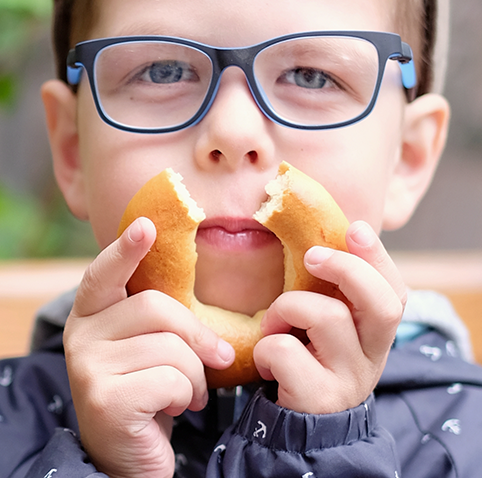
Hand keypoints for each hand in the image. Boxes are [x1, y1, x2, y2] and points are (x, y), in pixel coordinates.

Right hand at [64, 217, 235, 477]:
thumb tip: (208, 309)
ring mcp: (88, 367)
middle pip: (156, 307)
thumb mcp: (147, 350)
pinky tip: (175, 410)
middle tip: (215, 362)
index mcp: (88, 317)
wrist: (128, 461)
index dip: (125, 250)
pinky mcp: (105, 399)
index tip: (146, 226)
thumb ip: (156, 320)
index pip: (103, 274)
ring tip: (186, 395)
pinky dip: (186, 396)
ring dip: (195, 377)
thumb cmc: (147, 397)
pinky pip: (170, 379)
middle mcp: (79, 337)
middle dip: (197, 336)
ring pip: (171, 347)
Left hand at [254, 221, 406, 412]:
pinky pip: (285, 350)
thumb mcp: (324, 330)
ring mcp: (347, 378)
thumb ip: (330, 294)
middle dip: (345, 269)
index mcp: (374, 334)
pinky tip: (265, 361)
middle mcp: (371, 356)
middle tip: (310, 256)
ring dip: (286, 308)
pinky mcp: (316, 395)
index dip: (378, 258)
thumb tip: (322, 236)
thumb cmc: (306, 364)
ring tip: (273, 327)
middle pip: (381, 304)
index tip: (353, 229)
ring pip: (325, 316)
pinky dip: (265, 347)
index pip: (394, 291)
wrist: (298, 430)